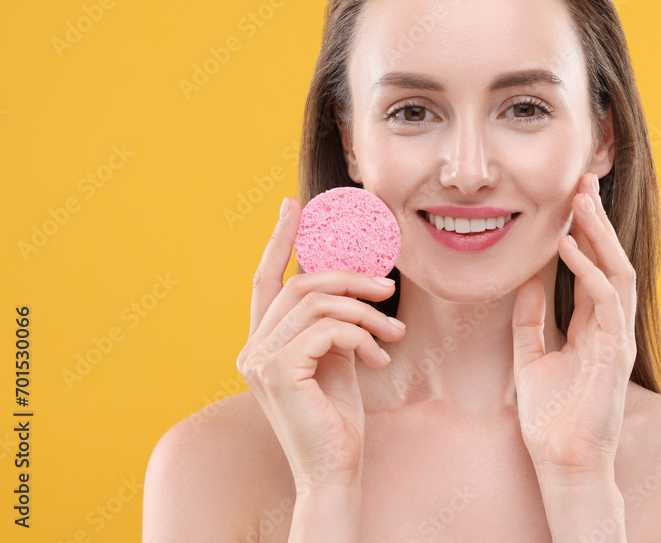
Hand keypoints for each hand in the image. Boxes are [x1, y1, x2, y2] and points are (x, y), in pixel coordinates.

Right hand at [236, 197, 405, 493]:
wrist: (336, 469)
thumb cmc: (338, 417)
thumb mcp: (338, 358)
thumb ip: (334, 322)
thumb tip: (357, 283)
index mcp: (262, 343)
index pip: (266, 280)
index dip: (279, 240)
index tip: (294, 206)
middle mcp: (252, 349)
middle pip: (301, 285)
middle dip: (350, 279)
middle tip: (388, 289)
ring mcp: (259, 360)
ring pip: (317, 303)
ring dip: (366, 313)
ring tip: (395, 332)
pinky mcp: (277, 372)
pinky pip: (327, 329)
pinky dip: (360, 336)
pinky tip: (378, 358)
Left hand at [511, 173, 636, 478]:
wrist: (562, 463)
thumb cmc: (550, 419)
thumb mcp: (530, 358)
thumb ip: (529, 320)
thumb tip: (525, 281)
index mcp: (593, 329)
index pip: (593, 269)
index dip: (583, 233)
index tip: (570, 199)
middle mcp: (611, 328)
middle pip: (609, 261)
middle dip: (597, 221)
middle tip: (583, 182)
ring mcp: (617, 339)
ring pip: (616, 272)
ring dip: (598, 235)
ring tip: (580, 201)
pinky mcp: (616, 352)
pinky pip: (607, 301)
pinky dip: (588, 271)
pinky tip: (568, 247)